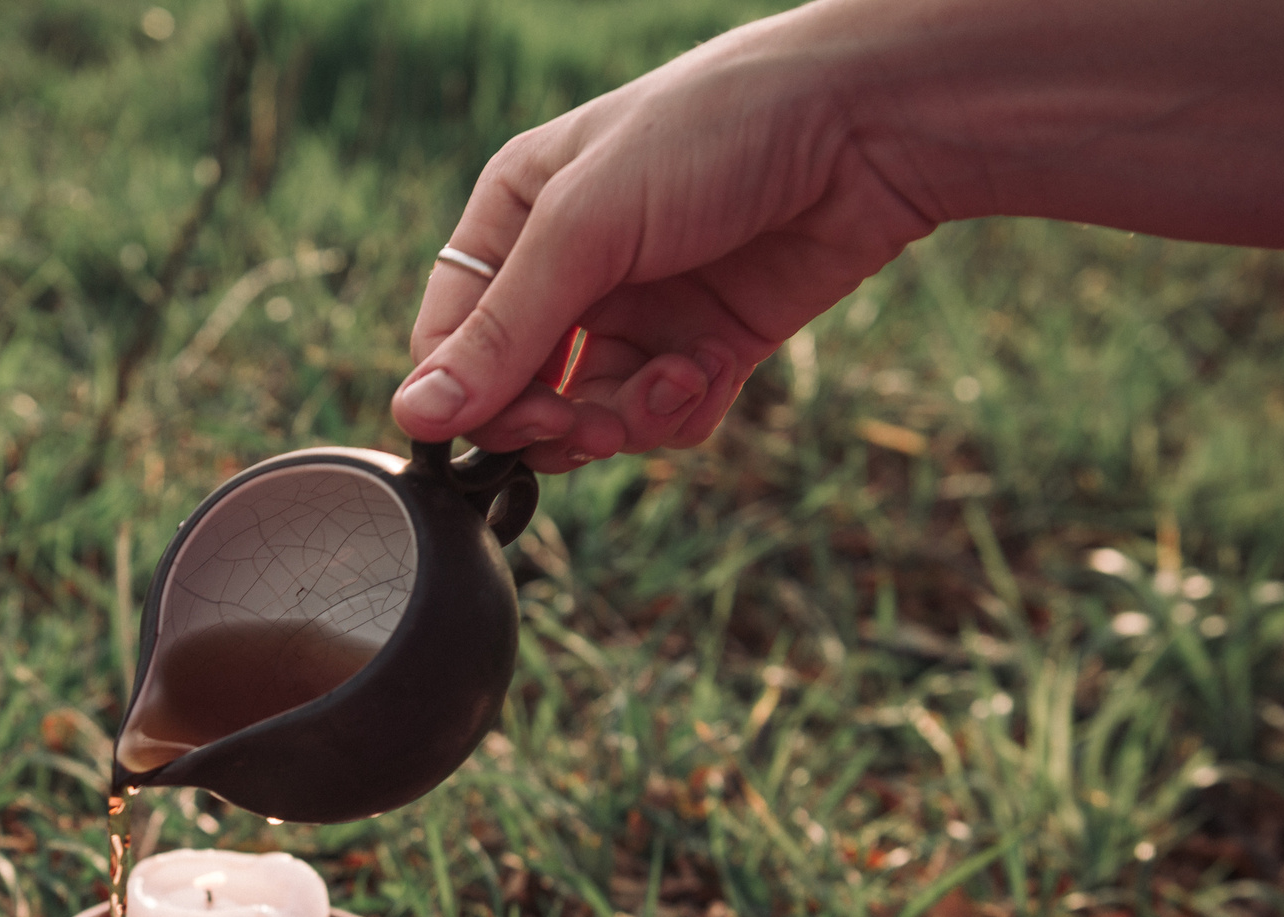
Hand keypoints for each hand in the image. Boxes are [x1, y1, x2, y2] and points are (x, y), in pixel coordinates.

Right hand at [391, 3, 938, 470]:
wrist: (867, 126)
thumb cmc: (716, 133)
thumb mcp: (587, 226)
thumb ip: (503, 330)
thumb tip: (416, 417)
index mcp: (515, 216)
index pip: (450, 337)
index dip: (465, 394)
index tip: (505, 421)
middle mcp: (569, 268)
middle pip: (515, 392)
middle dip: (549, 418)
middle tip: (585, 422)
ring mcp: (638, 311)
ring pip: (588, 417)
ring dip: (622, 420)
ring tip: (669, 384)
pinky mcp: (704, 345)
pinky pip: (660, 417)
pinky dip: (678, 412)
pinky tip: (708, 370)